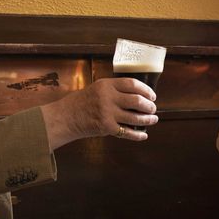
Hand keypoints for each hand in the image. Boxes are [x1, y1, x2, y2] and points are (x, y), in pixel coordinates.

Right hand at [42, 77, 157, 148]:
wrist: (66, 117)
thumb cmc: (81, 103)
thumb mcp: (97, 89)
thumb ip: (114, 90)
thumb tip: (136, 95)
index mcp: (107, 85)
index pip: (132, 84)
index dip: (146, 90)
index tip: (152, 95)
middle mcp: (108, 98)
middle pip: (137, 101)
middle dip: (149, 106)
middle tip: (153, 108)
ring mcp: (108, 113)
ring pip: (135, 117)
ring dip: (147, 120)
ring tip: (153, 119)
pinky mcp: (107, 127)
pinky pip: (127, 132)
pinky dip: (138, 135)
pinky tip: (144, 135)